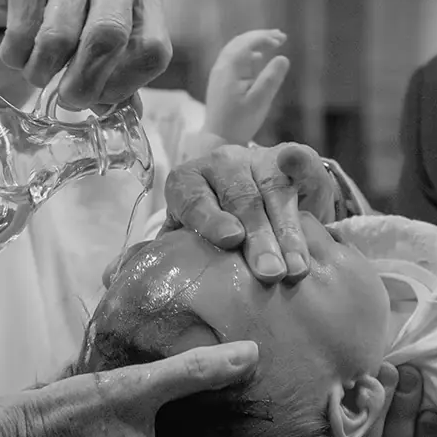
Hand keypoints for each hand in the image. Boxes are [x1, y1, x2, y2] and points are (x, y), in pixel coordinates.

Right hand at [0, 0, 170, 108]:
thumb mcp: (93, 22)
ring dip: (41, 71)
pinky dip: (15, 55)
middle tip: (67, 99)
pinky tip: (15, 50)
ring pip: (58, 38)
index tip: (101, 97)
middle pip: (110, 37)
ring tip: (36, 70)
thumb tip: (123, 112)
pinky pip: (21, 30)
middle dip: (84, 83)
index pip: (154, 49)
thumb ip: (113, 66)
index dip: (127, 85)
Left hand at [163, 140, 338, 282]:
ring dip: (287, 232)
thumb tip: (129, 280)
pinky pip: (298, 161)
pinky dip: (300, 167)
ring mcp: (257, 158)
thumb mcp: (189, 239)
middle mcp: (220, 164)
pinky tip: (307, 181)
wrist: (252, 198)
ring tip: (296, 268)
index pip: (194, 199)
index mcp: (187, 182)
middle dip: (258, 238)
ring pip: (273, 191)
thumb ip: (167, 255)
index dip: (211, 219)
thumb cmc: (214, 229)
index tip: (230, 240)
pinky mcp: (291, 156)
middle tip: (269, 273)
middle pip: (240, 199)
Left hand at [203, 30, 289, 144]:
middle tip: (280, 36)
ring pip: (235, 49)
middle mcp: (221, 66)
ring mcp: (218, 73)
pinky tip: (257, 58)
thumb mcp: (260, 101)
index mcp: (230, 68)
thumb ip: (271, 78)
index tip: (282, 39)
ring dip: (253, 43)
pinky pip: (232, 59)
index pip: (247, 43)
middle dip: (260, 37)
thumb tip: (282, 57)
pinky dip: (246, 53)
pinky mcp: (220, 81)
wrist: (218, 138)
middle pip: (240, 42)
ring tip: (272, 43)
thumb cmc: (240, 122)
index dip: (265, 37)